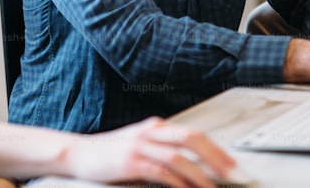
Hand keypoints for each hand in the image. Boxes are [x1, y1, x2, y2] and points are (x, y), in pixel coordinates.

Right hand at [62, 117, 235, 187]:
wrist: (76, 154)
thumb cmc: (109, 154)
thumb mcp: (138, 145)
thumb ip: (160, 149)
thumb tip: (191, 164)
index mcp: (156, 127)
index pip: (193, 134)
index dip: (216, 149)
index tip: (233, 165)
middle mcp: (151, 131)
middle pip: (192, 139)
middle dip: (216, 157)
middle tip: (233, 174)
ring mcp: (140, 145)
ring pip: (179, 156)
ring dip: (199, 175)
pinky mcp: (130, 161)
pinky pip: (160, 172)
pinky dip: (177, 183)